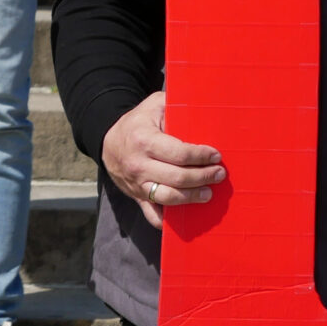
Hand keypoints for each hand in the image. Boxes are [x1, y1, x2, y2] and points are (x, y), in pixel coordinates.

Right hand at [101, 91, 225, 227]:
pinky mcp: (136, 197)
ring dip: (192, 197)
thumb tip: (201, 108)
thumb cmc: (137, 122)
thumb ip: (174, 105)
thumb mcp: (153, 106)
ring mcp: (136, 184)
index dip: (201, 156)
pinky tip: (185, 216)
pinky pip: (152, 215)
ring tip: (208, 193)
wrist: (107, 141)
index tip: (216, 156)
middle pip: (178, 178)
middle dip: (204, 176)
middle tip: (219, 174)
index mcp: (144, 140)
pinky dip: (167, 220)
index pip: (179, 154)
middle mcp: (139, 165)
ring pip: (168, 197)